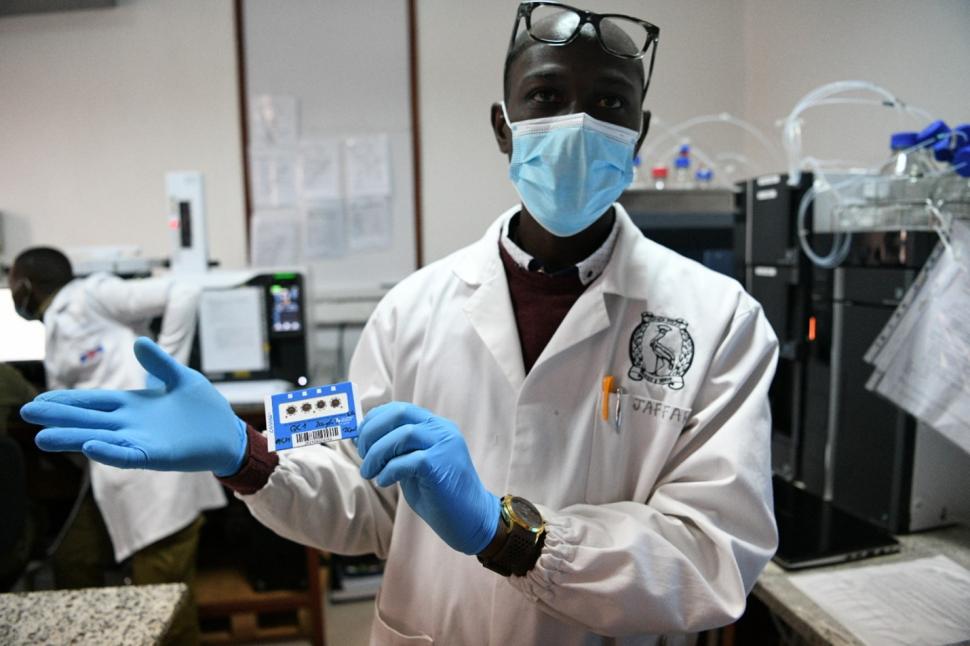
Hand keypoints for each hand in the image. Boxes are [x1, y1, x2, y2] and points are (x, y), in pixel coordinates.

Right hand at [21, 337, 247, 475]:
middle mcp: (131, 424)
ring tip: (44, 438)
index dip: (68, 400)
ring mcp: (142, 441)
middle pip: (89, 420)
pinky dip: (110, 452)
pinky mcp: (157, 455)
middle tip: (26, 413)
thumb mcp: (181, 377)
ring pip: (100, 440)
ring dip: (74, 438)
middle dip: (59, 417)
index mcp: (134, 405)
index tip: (40, 399)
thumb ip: (160, 363)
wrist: (228, 432)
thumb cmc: (203, 407)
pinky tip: (91, 446)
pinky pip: (129, 455)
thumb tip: (140, 342)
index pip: (94, 402)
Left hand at [357, 402, 499, 554]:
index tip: (360, 437)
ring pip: (401, 435)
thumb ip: (396, 450)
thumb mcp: (414, 465)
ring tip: (370, 472)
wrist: (471, 520)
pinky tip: (384, 482)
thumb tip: (363, 439)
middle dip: (372, 432)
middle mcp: (442, 430)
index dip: (374, 419)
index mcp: (436, 426)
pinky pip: (406, 460)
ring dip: (377, 454)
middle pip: (399, 414)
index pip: (400, 409)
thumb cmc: (440, 495)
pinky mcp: (440, 465)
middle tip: (362, 454)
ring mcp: (444, 446)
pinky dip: (388, 470)